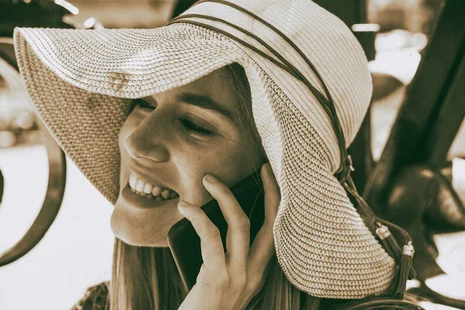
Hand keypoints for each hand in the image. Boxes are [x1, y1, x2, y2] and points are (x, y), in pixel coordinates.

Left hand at [177, 163, 279, 309]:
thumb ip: (228, 255)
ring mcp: (238, 275)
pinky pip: (211, 237)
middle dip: (268, 190)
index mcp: (259, 272)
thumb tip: (215, 219)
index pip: (277, 231)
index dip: (277, 202)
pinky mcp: (217, 277)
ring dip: (223, 196)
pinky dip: (198, 216)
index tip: (271, 178)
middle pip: (270, 222)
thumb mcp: (225, 280)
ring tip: (208, 181)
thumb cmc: (205, 306)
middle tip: (260, 168)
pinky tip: (186, 207)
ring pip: (239, 224)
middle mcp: (255, 273)